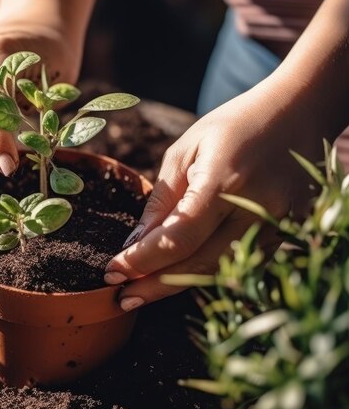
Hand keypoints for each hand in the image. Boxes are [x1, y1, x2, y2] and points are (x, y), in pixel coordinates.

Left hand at [104, 75, 334, 310]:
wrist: (296, 113)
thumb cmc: (232, 126)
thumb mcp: (185, 151)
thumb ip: (162, 201)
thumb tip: (136, 244)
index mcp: (224, 180)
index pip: (177, 238)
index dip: (142, 261)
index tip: (112, 272)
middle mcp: (255, 208)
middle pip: (199, 264)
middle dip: (154, 285)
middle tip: (121, 295)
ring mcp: (277, 225)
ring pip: (219, 271)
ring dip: (177, 286)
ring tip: (141, 292)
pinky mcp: (286, 234)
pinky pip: (239, 264)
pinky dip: (204, 273)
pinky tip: (177, 276)